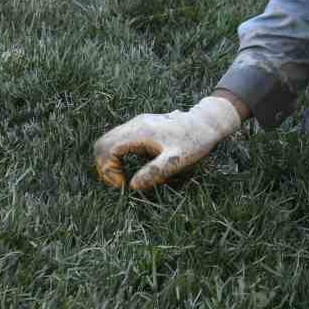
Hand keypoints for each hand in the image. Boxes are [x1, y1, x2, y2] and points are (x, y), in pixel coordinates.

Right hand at [92, 96, 240, 190]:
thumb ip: (155, 172)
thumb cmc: (195, 141)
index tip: (124, 186)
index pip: (107, 148)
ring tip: (122, 180)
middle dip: (104, 167)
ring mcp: (136, 124)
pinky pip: (119, 141)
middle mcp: (134, 125)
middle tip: (119, 185)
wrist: (206, 122)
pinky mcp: (140, 127)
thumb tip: (133, 186)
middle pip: (102, 143)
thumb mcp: (178, 159)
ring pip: (109, 141)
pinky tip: (129, 170)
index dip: (108, 170)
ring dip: (109, 162)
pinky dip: (116, 157)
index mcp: (140, 131)